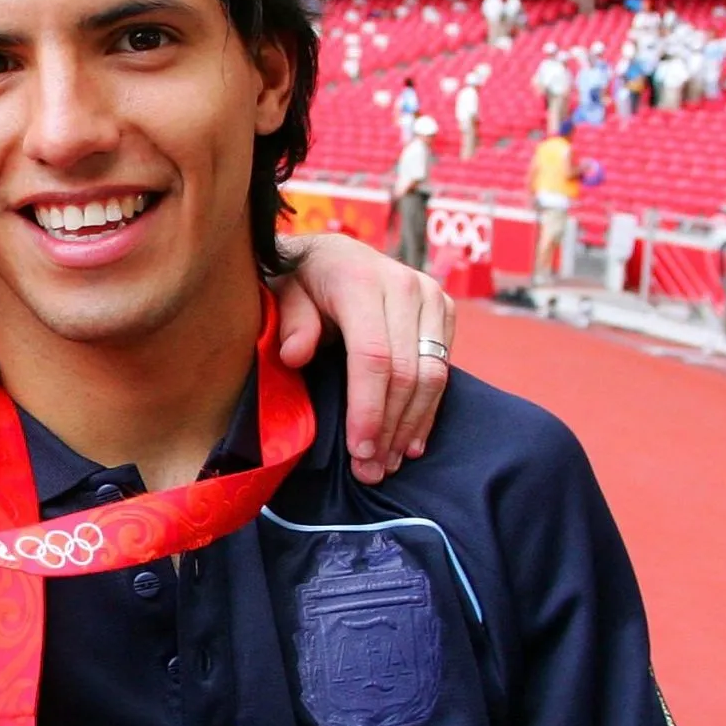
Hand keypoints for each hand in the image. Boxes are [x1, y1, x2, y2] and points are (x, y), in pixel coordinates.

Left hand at [275, 232, 455, 483]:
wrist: (332, 253)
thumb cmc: (299, 280)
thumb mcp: (280, 292)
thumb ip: (290, 321)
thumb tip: (294, 355)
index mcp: (360, 281)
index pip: (373, 357)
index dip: (368, 408)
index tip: (358, 450)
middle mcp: (404, 285)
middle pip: (407, 372)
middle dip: (390, 428)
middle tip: (370, 471)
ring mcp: (430, 296)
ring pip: (433, 375)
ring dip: (411, 426)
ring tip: (389, 464)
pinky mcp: (444, 310)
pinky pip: (444, 369)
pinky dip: (427, 409)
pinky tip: (411, 441)